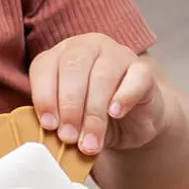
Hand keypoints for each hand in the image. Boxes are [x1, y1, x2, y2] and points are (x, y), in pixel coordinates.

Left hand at [29, 33, 165, 155]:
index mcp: (60, 55)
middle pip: (73, 68)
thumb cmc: (90, 116)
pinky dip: (124, 96)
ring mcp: (117, 54)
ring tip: (90, 142)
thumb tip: (45, 134)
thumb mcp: (67, 118)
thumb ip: (55, 119)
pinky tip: (115, 113)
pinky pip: (135, 76)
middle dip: (69, 106)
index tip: (49, 126)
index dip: (44, 97)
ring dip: (93, 112)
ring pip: (102, 75)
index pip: (45, 67)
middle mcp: (87, 47)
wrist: (131, 122)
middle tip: (68, 136)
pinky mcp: (143, 69)